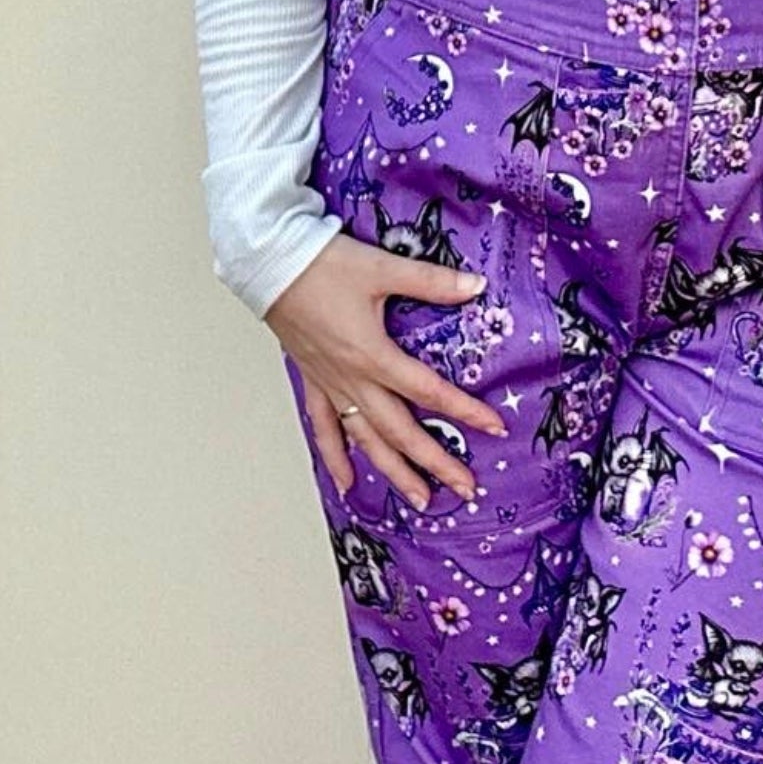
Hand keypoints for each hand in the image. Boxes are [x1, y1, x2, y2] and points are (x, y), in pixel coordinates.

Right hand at [263, 232, 508, 511]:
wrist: (267, 264)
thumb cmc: (321, 265)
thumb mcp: (382, 268)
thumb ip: (432, 281)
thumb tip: (476, 285)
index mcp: (374, 356)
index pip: (429, 392)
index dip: (465, 411)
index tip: (495, 428)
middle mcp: (353, 379)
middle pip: (400, 431)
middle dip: (435, 462)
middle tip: (465, 488)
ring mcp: (331, 384)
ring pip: (366, 439)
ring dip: (394, 471)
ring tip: (420, 499)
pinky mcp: (313, 380)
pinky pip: (325, 427)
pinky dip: (336, 457)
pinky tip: (346, 482)